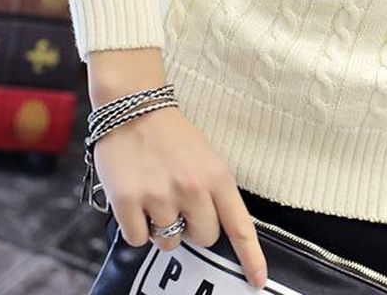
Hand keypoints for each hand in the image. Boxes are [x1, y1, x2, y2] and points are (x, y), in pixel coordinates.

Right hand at [94, 104, 268, 289]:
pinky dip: (136, 226)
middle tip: (181, 203)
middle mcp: (193, 189)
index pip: (239, 225)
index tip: (257, 282)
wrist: (134, 108)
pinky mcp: (129, 202)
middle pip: (203, 239)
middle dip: (193, 229)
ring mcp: (160, 197)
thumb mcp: (207, 158)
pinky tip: (136, 199)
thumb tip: (215, 230)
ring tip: (156, 195)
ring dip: (162, 227)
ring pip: (168, 242)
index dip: (250, 257)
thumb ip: (214, 192)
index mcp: (218, 176)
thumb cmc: (174, 136)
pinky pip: (138, 239)